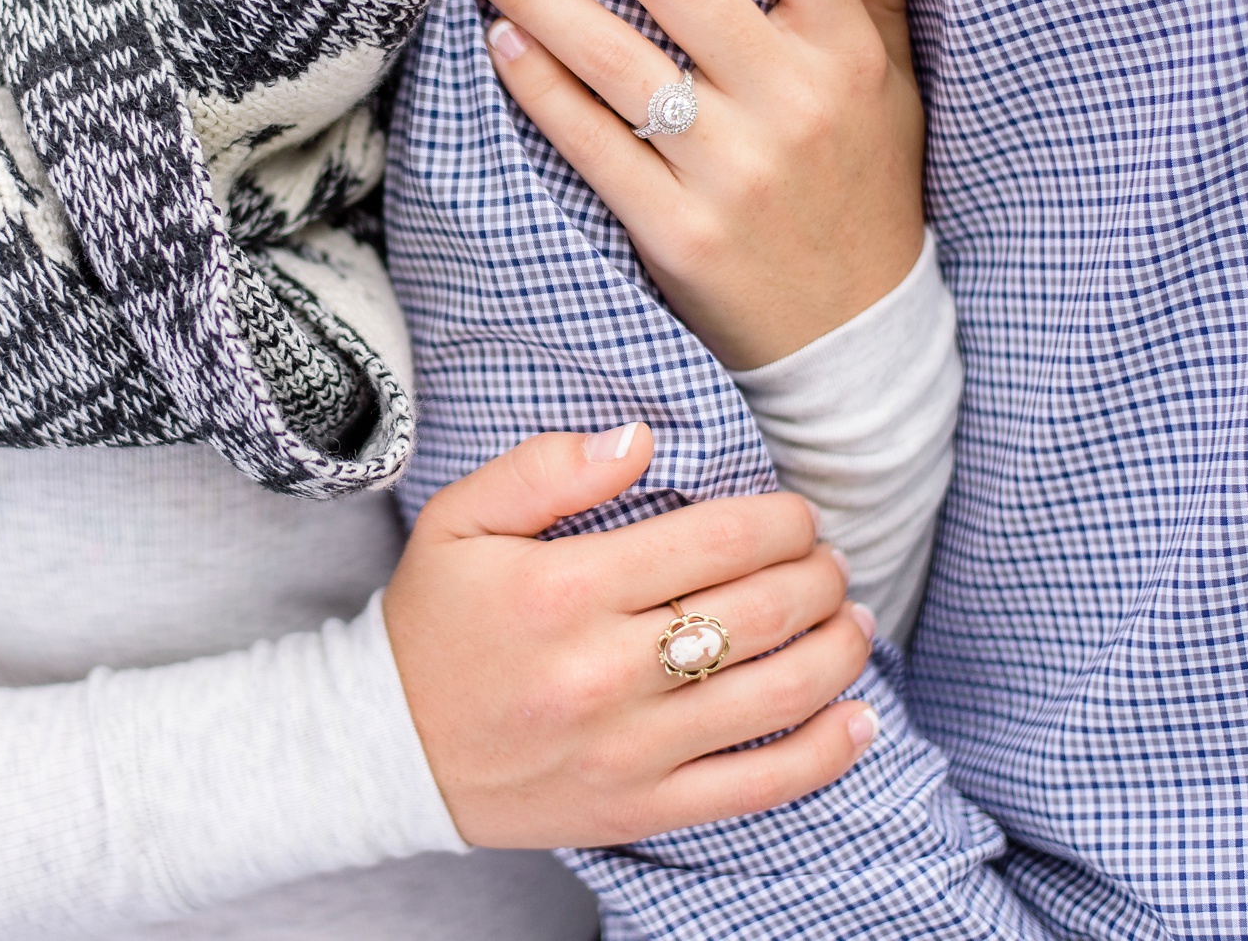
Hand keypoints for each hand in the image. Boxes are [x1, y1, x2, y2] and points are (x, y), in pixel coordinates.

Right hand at [383, 424, 878, 847]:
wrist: (388, 749)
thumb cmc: (433, 622)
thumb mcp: (459, 521)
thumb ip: (544, 468)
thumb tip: (641, 438)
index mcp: (565, 589)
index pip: (720, 540)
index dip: (783, 520)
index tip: (795, 514)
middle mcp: (604, 671)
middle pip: (763, 611)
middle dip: (820, 573)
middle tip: (828, 559)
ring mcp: (627, 748)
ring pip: (778, 694)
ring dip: (839, 648)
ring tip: (852, 619)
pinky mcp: (640, 808)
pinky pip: (759, 787)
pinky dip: (826, 752)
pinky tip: (859, 717)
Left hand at [458, 0, 926, 369]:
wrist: (853, 338)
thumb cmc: (865, 191)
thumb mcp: (892, 88)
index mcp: (846, 53)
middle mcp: (792, 103)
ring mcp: (732, 172)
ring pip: (617, 60)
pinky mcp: (677, 234)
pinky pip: (593, 145)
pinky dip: (541, 89)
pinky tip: (499, 38)